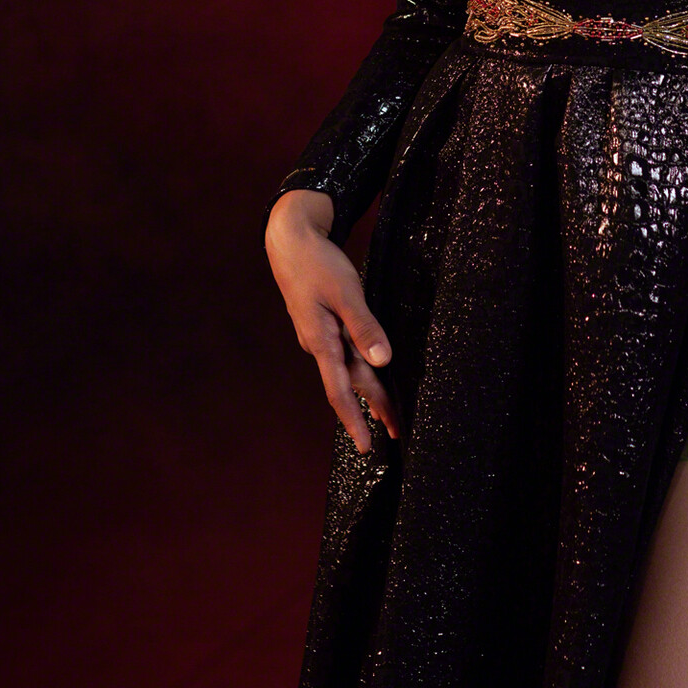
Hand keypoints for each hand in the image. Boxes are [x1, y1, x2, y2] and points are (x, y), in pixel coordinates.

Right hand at [265, 190, 399, 450]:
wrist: (290, 241)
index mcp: (321, 342)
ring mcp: (320, 336)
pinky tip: (371, 374)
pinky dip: (361, 369)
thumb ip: (364, 328)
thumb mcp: (346, 292)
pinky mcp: (324, 325)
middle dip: (373, 408)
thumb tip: (383, 361)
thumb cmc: (318, 264)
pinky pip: (345, 354)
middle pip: (350, 383)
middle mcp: (319, 345)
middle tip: (396, 432)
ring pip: (349, 368)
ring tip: (388, 414)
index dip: (354, 420)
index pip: (339, 391)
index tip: (366, 447)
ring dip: (369, 391)